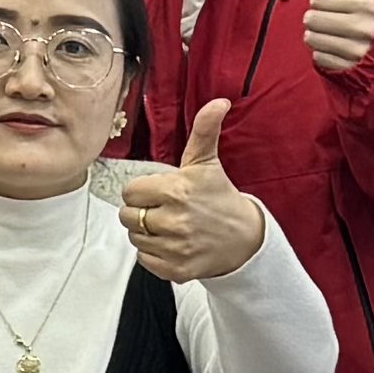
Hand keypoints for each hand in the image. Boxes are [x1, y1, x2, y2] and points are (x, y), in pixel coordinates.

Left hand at [114, 99, 266, 281]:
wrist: (245, 239)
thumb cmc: (220, 198)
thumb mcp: (207, 162)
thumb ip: (204, 130)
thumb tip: (218, 102)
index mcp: (177, 191)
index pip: (130, 192)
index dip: (142, 191)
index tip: (159, 192)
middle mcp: (174, 221)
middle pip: (128, 216)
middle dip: (141, 211)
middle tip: (163, 209)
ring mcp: (175, 248)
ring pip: (135, 238)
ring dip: (147, 232)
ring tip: (169, 225)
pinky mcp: (176, 270)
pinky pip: (144, 260)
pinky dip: (154, 253)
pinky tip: (172, 243)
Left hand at [304, 0, 373, 77]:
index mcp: (366, 4)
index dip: (321, 0)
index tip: (333, 3)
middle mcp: (363, 28)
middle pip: (312, 19)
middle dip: (317, 18)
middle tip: (330, 20)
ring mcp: (357, 51)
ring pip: (312, 38)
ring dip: (317, 36)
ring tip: (332, 35)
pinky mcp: (350, 69)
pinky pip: (318, 58)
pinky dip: (322, 54)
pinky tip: (335, 50)